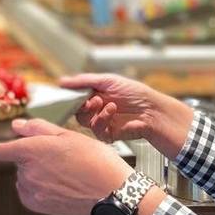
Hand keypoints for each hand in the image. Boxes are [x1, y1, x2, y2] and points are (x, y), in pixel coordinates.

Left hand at [0, 119, 129, 214]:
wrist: (111, 192)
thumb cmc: (94, 159)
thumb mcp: (68, 135)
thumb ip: (37, 129)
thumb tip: (16, 125)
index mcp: (31, 150)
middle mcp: (27, 171)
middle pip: (18, 161)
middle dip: (32, 157)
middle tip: (58, 156)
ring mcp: (32, 190)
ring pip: (24, 176)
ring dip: (35, 173)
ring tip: (63, 172)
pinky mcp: (38, 205)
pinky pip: (28, 192)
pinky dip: (38, 188)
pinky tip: (57, 184)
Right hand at [60, 73, 192, 158]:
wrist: (152, 110)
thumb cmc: (135, 93)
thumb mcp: (108, 80)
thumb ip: (84, 81)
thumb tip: (62, 81)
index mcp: (95, 96)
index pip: (75, 98)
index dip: (69, 97)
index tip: (65, 94)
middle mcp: (96, 110)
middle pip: (75, 111)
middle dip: (79, 104)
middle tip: (88, 99)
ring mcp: (101, 122)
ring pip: (83, 121)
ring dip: (92, 111)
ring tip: (103, 103)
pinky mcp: (107, 134)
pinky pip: (95, 130)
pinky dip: (102, 119)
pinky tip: (112, 111)